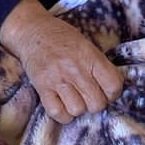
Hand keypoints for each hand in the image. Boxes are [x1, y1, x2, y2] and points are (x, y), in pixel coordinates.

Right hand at [0, 0, 122, 123]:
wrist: (30, 31)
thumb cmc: (61, 37)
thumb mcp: (85, 43)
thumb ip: (98, 64)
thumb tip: (110, 89)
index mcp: (89, 55)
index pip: (113, 85)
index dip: (113, 93)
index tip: (107, 91)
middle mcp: (74, 68)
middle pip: (97, 103)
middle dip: (96, 102)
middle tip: (88, 94)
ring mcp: (57, 79)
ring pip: (78, 110)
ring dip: (78, 107)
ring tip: (74, 97)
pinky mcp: (42, 87)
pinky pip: (58, 113)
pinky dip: (62, 114)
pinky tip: (63, 103)